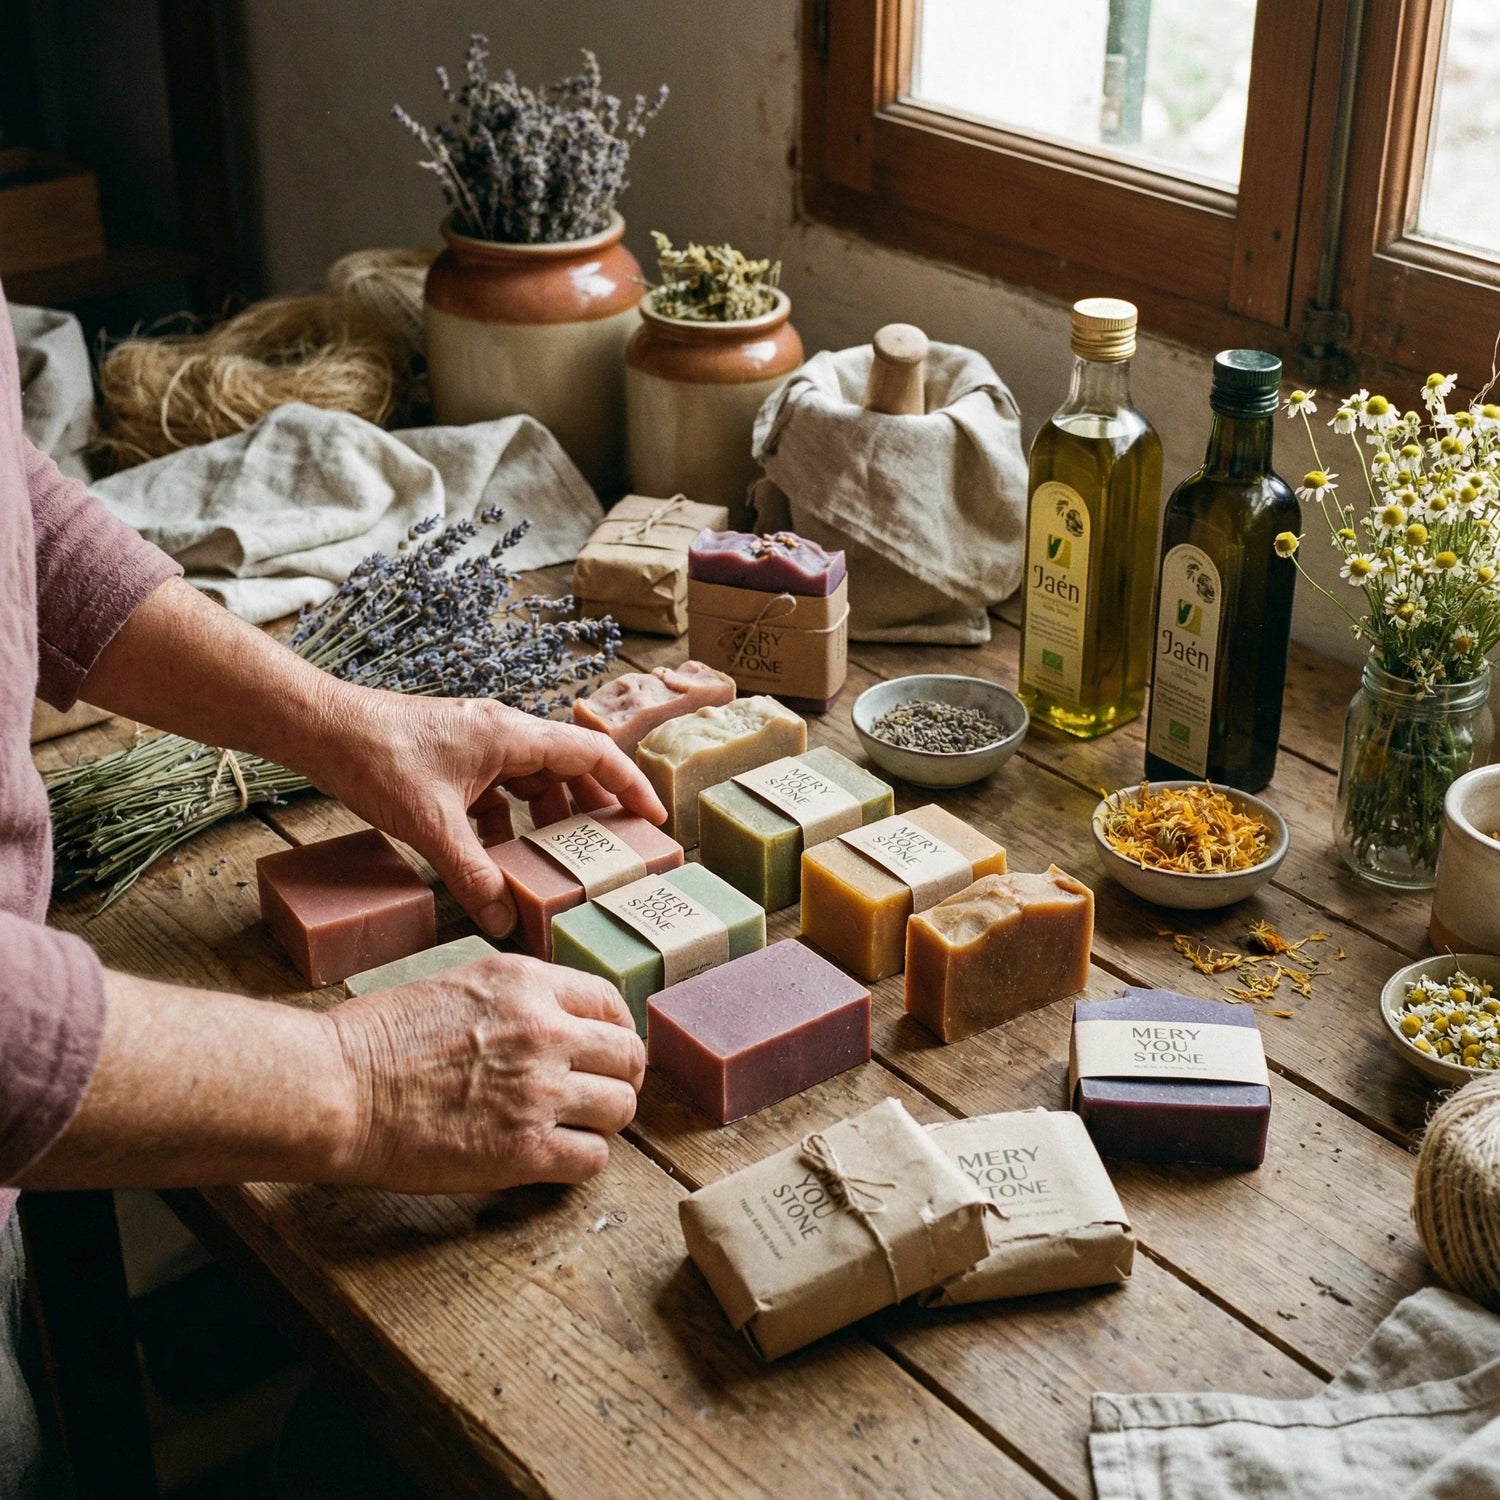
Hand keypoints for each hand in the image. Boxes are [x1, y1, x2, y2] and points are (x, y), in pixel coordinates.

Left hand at [306, 686, 665, 936]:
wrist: (320, 728)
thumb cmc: (375, 757)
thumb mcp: (431, 826)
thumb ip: (471, 875)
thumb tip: (501, 921)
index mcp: (512, 736)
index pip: (592, 755)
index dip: (630, 785)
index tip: (654, 819)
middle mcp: (503, 733)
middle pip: (568, 769)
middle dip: (594, 809)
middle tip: (615, 848)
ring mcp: (478, 745)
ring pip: (533, 781)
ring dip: (548, 818)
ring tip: (561, 859)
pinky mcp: (454, 759)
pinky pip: (498, 790)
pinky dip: (506, 822)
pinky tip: (497, 856)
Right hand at [328, 953, 643, 1192]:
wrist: (337, 1088)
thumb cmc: (378, 1039)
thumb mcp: (459, 984)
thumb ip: (515, 999)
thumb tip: (553, 1020)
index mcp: (526, 983)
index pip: (611, 1002)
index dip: (616, 1031)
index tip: (607, 1051)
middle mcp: (544, 1031)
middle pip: (628, 1057)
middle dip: (620, 1078)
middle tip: (602, 1095)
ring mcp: (538, 1092)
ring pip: (620, 1109)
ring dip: (604, 1121)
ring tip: (575, 1127)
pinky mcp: (523, 1150)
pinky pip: (593, 1159)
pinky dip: (582, 1161)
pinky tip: (555, 1156)